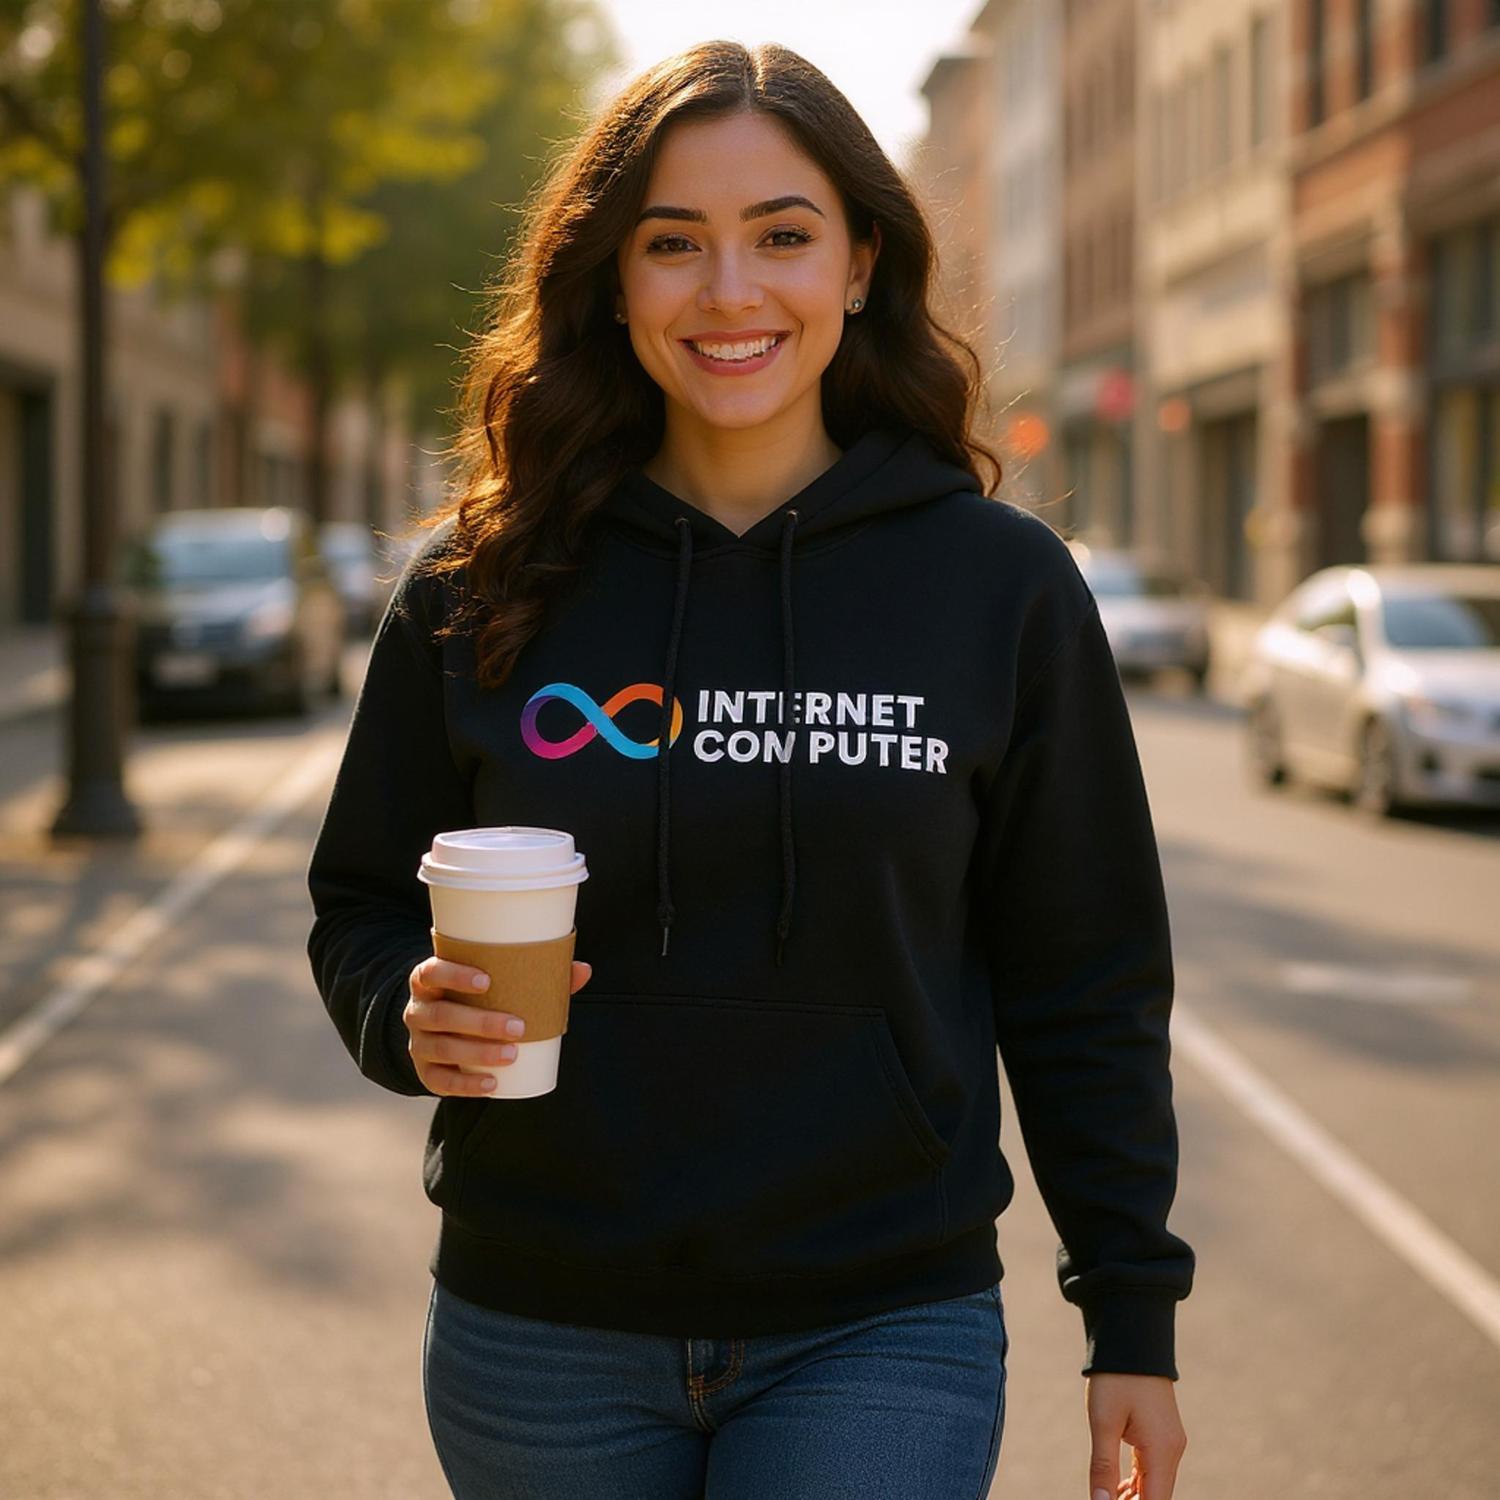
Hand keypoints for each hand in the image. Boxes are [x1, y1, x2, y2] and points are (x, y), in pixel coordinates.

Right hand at [404, 954, 593, 1095]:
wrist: (444, 1030)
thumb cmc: (480, 999)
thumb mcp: (497, 983)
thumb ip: (538, 975)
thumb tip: (583, 970)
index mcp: (429, 981)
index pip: (430, 972)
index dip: (454, 975)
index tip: (488, 981)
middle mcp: (416, 1011)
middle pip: (440, 1016)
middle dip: (479, 1022)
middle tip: (517, 1027)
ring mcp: (418, 1043)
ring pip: (441, 1049)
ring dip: (477, 1053)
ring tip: (512, 1054)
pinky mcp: (425, 1072)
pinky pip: (439, 1082)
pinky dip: (466, 1085)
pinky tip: (492, 1084)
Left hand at [1085, 1373, 1185, 1499]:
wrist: (1132, 1337)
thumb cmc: (1115, 1378)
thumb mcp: (1103, 1422)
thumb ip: (1103, 1467)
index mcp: (1162, 1451)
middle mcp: (1172, 1450)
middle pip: (1156, 1496)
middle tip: (1102, 1499)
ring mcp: (1169, 1442)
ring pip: (1154, 1484)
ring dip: (1134, 1497)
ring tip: (1106, 1497)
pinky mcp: (1162, 1433)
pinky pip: (1152, 1468)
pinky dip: (1137, 1481)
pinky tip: (1118, 1488)